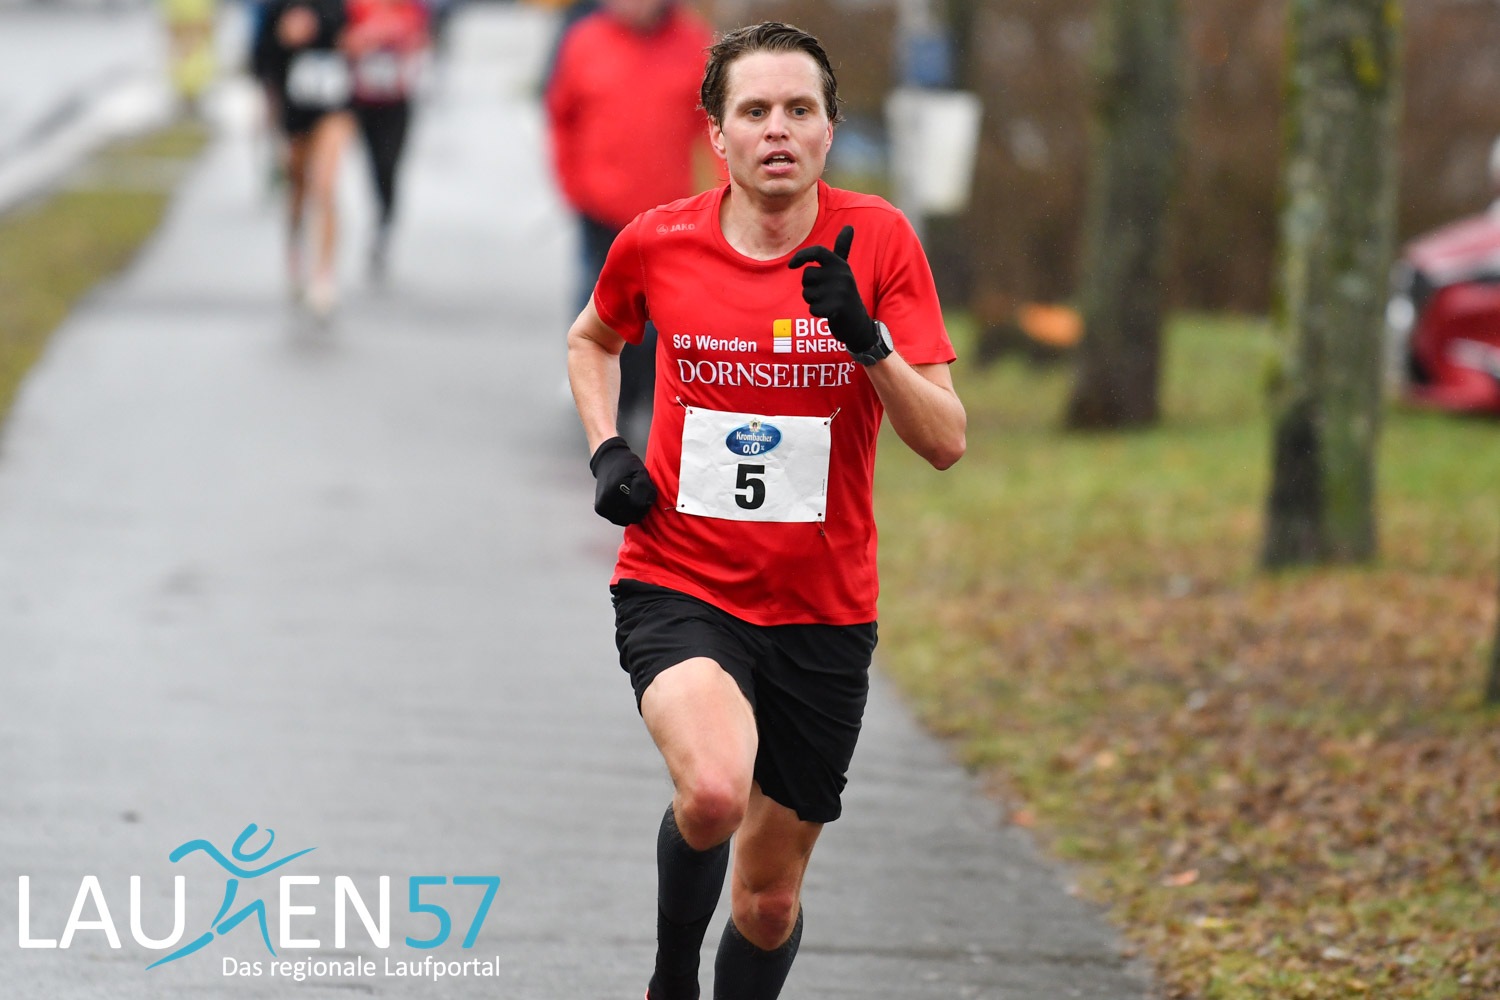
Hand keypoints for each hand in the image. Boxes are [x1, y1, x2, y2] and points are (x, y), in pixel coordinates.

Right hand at [588, 437, 656, 525]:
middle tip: (639, 496)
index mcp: (617, 488)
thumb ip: (645, 488)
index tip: (646, 494)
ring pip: (626, 520)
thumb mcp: (640, 471)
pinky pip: (619, 520)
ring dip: (632, 512)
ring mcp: (602, 507)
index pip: (640, 508)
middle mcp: (607, 500)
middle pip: (633, 516)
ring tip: (630, 498)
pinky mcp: (600, 510)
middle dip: (640, 509)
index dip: (647, 503)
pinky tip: (624, 503)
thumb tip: (646, 505)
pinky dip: (624, 514)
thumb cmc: (626, 465)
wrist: (607, 462)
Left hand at [788, 225, 875, 353]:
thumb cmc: (846, 294)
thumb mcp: (844, 271)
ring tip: (827, 303)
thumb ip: (843, 249)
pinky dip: (817, 312)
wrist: (858, 324)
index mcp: (841, 265)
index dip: (802, 256)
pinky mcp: (837, 307)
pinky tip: (829, 313)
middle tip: (823, 294)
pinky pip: (812, 308)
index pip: (818, 252)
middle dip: (808, 287)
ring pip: (807, 293)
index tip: (791, 265)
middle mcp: (842, 275)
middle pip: (807, 276)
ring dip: (812, 301)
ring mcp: (840, 291)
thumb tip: (849, 226)